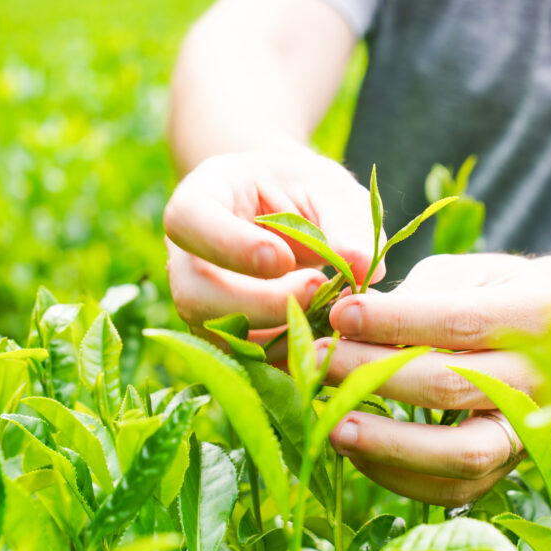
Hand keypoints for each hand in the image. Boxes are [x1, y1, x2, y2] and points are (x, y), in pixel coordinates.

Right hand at [163, 149, 381, 334]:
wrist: (297, 210)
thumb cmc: (311, 191)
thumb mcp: (334, 192)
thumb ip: (349, 222)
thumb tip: (363, 265)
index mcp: (204, 194)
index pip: (188, 220)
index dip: (230, 246)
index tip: (282, 258)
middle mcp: (187, 252)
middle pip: (193, 292)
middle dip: (259, 302)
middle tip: (318, 286)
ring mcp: (198, 297)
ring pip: (213, 334)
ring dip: (274, 333)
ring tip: (324, 309)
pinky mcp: (221, 332)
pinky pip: (239, 359)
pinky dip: (282, 355)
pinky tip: (319, 337)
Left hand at [322, 253, 550, 504]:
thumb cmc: (492, 295)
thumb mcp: (463, 274)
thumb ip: (412, 296)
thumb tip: (345, 321)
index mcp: (538, 312)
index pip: (459, 321)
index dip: (395, 320)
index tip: (342, 315)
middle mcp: (543, 377)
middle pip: (452, 385)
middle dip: (375, 374)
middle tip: (322, 361)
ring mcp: (528, 430)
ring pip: (461, 453)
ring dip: (388, 443)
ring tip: (333, 425)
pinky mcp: (506, 467)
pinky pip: (453, 489)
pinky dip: (399, 475)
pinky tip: (356, 450)